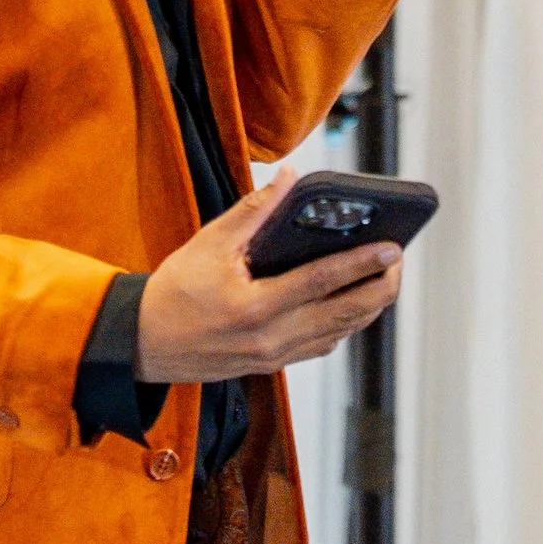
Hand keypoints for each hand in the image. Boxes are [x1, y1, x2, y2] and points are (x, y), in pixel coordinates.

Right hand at [136, 170, 403, 382]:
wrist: (144, 343)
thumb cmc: (174, 292)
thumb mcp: (208, 244)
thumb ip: (253, 211)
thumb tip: (289, 178)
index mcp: (253, 307)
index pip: (323, 282)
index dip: (362, 263)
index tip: (393, 246)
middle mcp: (270, 339)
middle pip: (345, 314)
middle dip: (381, 286)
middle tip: (397, 260)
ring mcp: (274, 357)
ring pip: (340, 333)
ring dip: (369, 306)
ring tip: (385, 277)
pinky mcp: (272, 365)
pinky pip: (322, 345)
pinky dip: (344, 324)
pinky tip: (352, 303)